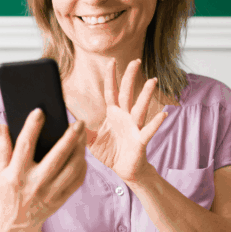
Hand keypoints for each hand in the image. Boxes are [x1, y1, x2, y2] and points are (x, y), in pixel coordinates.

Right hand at [0, 108, 87, 231]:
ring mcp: (49, 194)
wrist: (15, 223)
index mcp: (15, 174)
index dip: (32, 127)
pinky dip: (82, 166)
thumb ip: (2, 147)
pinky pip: (77, 181)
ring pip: (71, 168)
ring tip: (82, 135)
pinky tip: (82, 154)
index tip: (39, 111)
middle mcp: (34, 184)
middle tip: (78, 122)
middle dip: (69, 138)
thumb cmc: (6, 192)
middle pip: (56, 157)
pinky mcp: (60, 200)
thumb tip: (2, 124)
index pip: (25, 146)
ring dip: (80, 150)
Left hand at [86, 58, 167, 183]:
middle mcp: (125, 117)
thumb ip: (80, 130)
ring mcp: (134, 127)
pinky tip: (163, 113)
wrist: (125, 170)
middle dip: (130, 77)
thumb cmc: (111, 153)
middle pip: (127, 93)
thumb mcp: (90, 141)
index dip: (111, 77)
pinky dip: (156, 122)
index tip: (111, 61)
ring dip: (146, 94)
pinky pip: (148, 130)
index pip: (111, 91)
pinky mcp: (140, 140)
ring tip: (152, 81)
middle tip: (135, 61)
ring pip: (140, 108)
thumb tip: (67, 121)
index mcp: (113, 114)